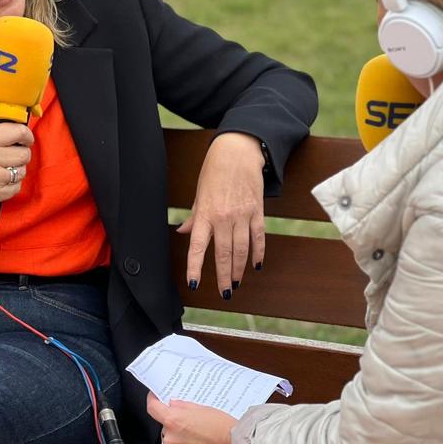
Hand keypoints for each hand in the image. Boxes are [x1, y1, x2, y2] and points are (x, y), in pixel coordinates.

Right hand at [0, 122, 33, 209]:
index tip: (26, 138)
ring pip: (22, 171)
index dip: (26, 135)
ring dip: (17, 169)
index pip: (19, 132)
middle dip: (22, 153)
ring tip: (4, 168)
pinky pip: (16, 187)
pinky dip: (12, 184)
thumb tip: (14, 125)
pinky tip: (1, 180)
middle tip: (14, 154)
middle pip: (24, 154)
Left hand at [147, 392, 235, 443]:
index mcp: (174, 421)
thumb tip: (173, 405)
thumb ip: (183, 407)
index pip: (153, 408)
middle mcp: (172, 439)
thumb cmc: (224, 428)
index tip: (155, 399)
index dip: (153, 401)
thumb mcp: (203, 408)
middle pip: (166, 428)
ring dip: (183, 441)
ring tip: (201, 438)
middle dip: (176, 425)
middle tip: (192, 424)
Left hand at [178, 132, 264, 297]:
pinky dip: (258, 253)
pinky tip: (256, 265)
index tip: (194, 283)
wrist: (238, 151)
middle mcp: (223, 217)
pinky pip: (258, 237)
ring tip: (237, 283)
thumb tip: (184, 233)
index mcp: (205, 213)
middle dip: (224, 276)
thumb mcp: (200, 192)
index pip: (198, 246)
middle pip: (224, 254)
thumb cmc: (215, 170)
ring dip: (240, 269)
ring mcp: (242, 215)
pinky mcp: (257, 211)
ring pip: (242, 250)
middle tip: (225, 293)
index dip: (196, 267)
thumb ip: (194, 216)